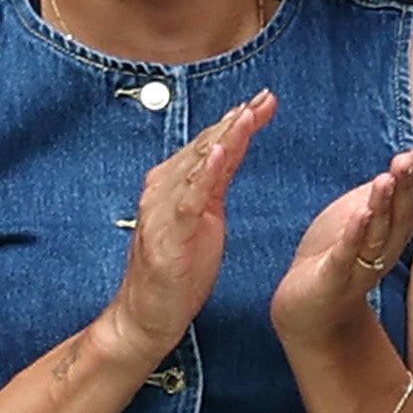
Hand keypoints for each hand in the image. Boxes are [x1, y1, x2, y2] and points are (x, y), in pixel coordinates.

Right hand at [101, 93, 273, 364]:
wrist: (147, 314)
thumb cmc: (177, 268)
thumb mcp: (205, 217)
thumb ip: (215, 182)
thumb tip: (230, 148)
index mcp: (175, 182)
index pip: (209, 144)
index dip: (237, 120)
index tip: (265, 100)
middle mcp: (164, 188)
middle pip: (205, 146)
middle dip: (236, 120)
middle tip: (265, 97)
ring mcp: (163, 210)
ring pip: (196, 165)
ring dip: (223, 138)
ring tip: (246, 114)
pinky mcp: (167, 235)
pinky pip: (187, 199)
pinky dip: (203, 174)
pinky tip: (218, 154)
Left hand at [271, 144, 412, 354]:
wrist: (309, 305)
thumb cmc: (340, 252)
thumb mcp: (370, 208)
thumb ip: (399, 182)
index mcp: (395, 232)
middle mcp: (385, 249)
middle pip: (401, 216)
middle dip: (406, 188)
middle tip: (408, 161)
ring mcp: (361, 266)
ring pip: (378, 234)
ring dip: (383, 206)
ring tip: (385, 179)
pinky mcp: (334, 278)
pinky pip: (347, 255)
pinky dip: (354, 234)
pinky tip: (360, 214)